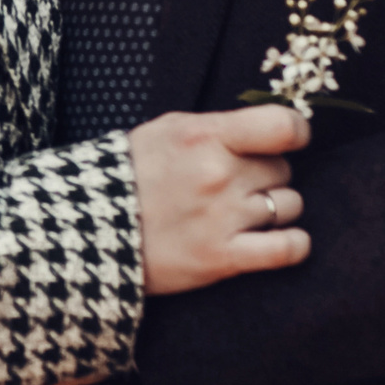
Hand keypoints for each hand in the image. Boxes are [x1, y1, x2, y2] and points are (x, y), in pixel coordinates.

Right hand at [132, 103, 311, 294]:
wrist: (89, 228)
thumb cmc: (131, 173)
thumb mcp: (167, 130)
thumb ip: (219, 127)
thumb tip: (271, 128)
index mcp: (204, 136)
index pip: (283, 126)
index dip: (295, 132)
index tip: (288, 140)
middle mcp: (218, 174)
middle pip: (283, 168)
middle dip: (266, 174)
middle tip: (238, 183)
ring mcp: (222, 218)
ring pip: (289, 205)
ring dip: (274, 208)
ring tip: (244, 212)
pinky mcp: (222, 258)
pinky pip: (288, 249)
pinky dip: (294, 244)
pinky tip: (281, 239)